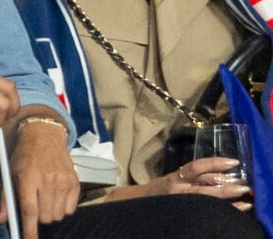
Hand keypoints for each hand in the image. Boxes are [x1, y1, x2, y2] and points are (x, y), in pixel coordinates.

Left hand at [0, 121, 78, 238]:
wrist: (44, 134)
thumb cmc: (24, 155)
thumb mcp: (10, 172)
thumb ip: (6, 198)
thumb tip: (1, 220)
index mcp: (28, 177)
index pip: (29, 210)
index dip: (29, 230)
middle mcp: (47, 179)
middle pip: (45, 217)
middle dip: (38, 217)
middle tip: (34, 203)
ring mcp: (63, 180)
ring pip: (57, 215)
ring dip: (50, 212)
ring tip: (45, 197)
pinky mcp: (75, 181)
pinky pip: (70, 209)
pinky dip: (63, 207)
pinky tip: (56, 193)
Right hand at [109, 157, 251, 210]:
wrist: (133, 206)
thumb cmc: (153, 193)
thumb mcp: (167, 181)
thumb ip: (186, 177)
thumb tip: (213, 174)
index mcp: (174, 177)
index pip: (195, 167)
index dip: (214, 163)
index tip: (233, 162)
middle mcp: (177, 188)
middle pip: (204, 185)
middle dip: (226, 185)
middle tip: (244, 186)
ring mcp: (180, 201)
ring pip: (206, 199)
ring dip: (226, 200)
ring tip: (245, 202)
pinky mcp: (182, 212)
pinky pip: (202, 211)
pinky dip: (218, 211)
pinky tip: (231, 214)